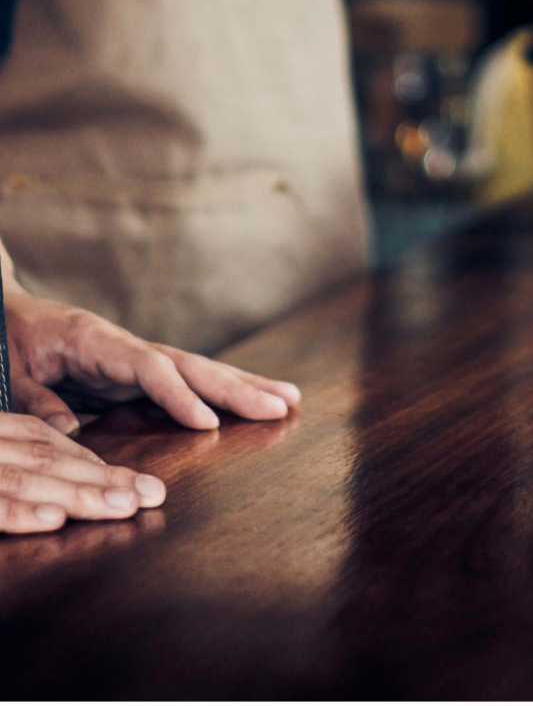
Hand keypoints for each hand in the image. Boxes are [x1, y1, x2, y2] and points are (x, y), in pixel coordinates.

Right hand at [0, 413, 165, 534]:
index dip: (91, 461)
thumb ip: (12, 460)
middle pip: (47, 459)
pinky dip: (22, 512)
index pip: (45, 441)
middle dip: (103, 478)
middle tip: (152, 494)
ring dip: (78, 493)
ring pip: (25, 478)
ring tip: (125, 505)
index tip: (135, 482)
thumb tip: (55, 483)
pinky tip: (56, 520)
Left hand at [4, 291, 300, 433]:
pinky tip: (251, 405)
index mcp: (98, 342)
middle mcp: (128, 347)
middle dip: (238, 387)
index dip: (180, 396)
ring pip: (199, 371)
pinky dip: (223, 393)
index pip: (150, 368)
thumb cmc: (11, 341)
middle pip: (192, 365)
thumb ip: (38, 400)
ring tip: (290, 401)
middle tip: (283, 405)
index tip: (208, 424)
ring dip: (245, 386)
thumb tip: (68, 431)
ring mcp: (139, 359)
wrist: (10, 316)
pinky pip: (188, 383)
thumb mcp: (12, 372)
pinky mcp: (140, 374)